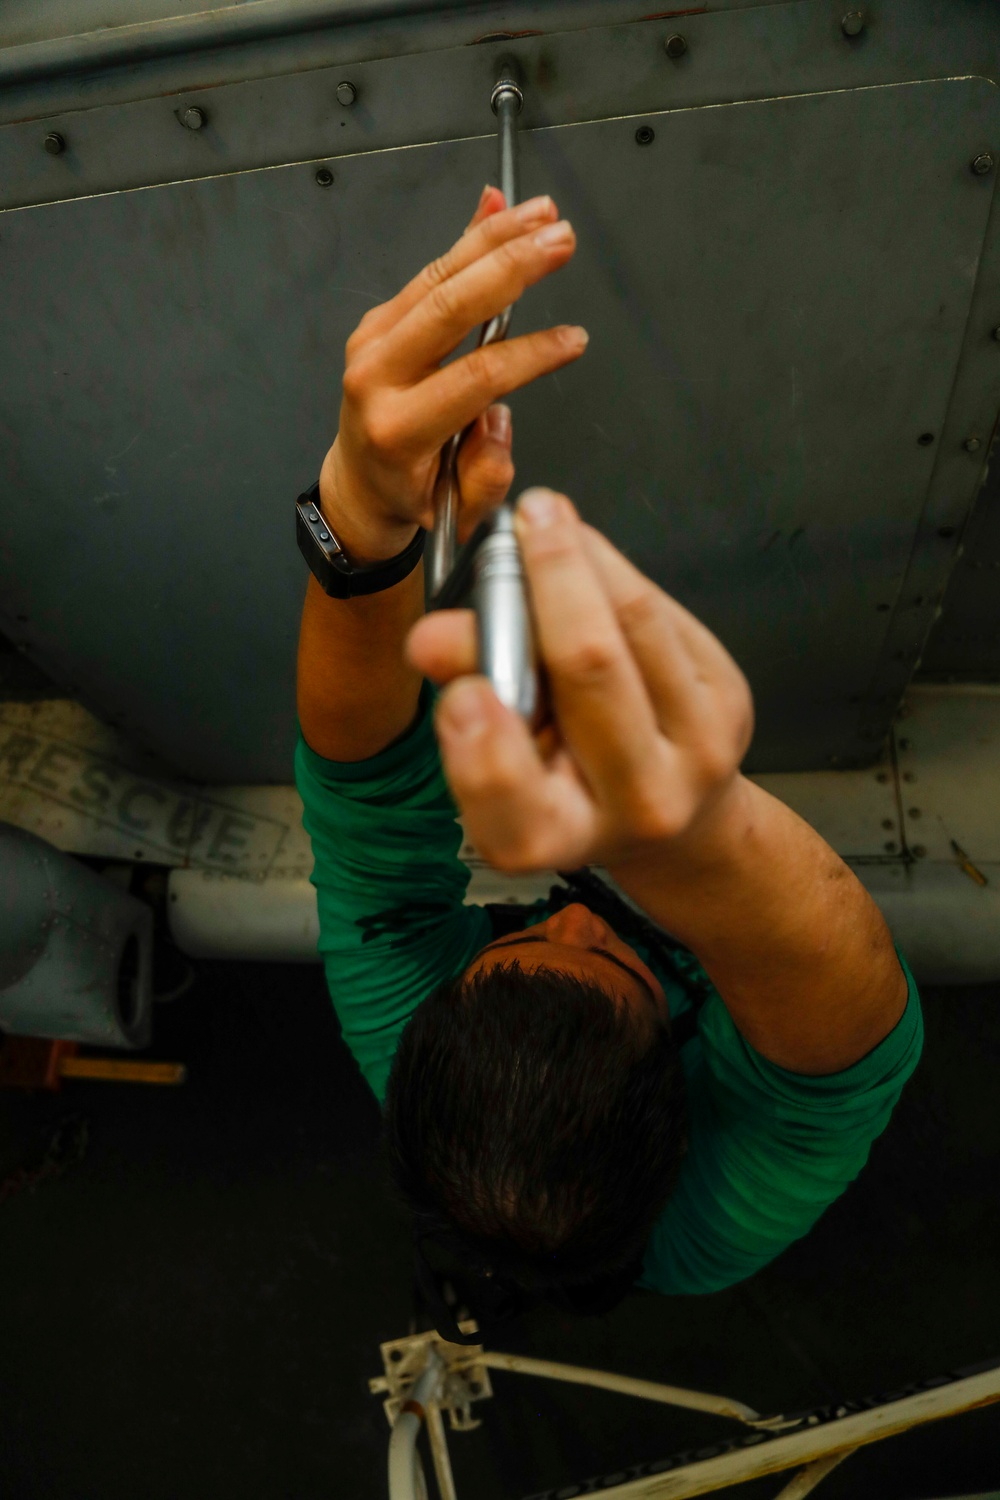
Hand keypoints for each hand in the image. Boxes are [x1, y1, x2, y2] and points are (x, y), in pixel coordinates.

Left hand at [319, 187, 587, 561]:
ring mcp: (371, 343)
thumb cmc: (413, 495)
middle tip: (561, 241)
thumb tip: (500, 414)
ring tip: (544, 213)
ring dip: (494, 239)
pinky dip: (468, 241)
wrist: (358, 487)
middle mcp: (376, 378)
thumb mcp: (457, 508)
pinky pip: (427, 274)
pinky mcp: (376, 322)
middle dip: (511, 268)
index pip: (475, 377)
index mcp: (398, 429)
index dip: (531, 354)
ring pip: (436, 278)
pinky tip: (502, 210)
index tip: (575, 339)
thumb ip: (488, 472)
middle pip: (448, 308)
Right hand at [407, 489, 753, 872]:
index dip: (484, 755)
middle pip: (593, 671)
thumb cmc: (569, 785)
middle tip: (523, 521)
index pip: (518, 811)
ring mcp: (698, 750)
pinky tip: (586, 554)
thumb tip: (435, 636)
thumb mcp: (506, 764)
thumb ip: (468, 705)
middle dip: (552, 582)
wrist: (677, 816)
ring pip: (635, 622)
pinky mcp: (730, 701)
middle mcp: (638, 802)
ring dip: (584, 558)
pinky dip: (616, 572)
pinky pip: (664, 614)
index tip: (463, 694)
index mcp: (559, 836)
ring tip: (545, 517)